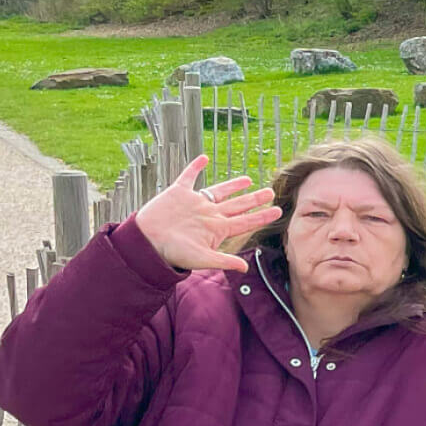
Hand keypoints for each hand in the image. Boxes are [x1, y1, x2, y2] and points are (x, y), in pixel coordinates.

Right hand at [134, 155, 278, 273]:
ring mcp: (195, 203)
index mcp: (217, 229)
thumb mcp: (201, 258)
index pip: (245, 221)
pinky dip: (195, 167)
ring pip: (218, 191)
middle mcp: (209, 214)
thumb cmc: (172, 253)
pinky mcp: (178, 192)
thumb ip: (224, 261)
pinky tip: (203, 158)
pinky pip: (188, 176)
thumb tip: (245, 267)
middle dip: (254, 199)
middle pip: (237, 205)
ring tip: (248, 180)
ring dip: (233, 185)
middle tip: (270, 192)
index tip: (278, 211)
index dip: (262, 216)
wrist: (146, 242)